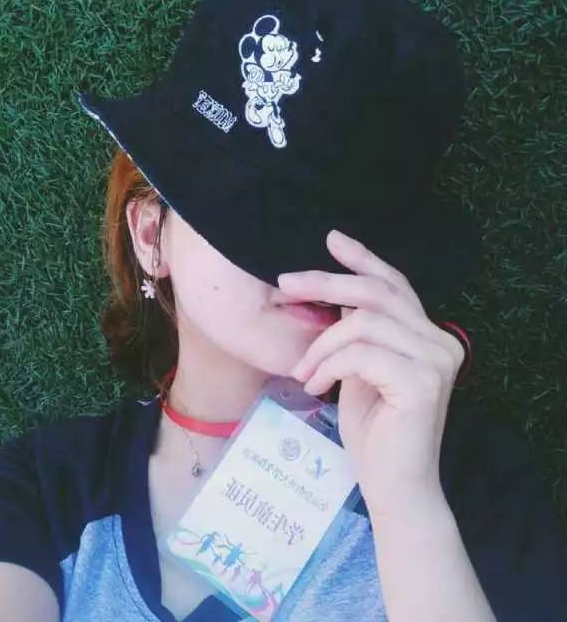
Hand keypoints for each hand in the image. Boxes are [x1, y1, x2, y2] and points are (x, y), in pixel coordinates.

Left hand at [277, 229, 465, 517]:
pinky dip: (328, 365)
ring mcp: (437, 360)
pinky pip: (359, 353)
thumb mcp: (358, 371)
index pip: (395, 284)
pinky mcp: (422, 382)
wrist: (392, 485)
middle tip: (284, 283)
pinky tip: (315, 387)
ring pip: (362, 322)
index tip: (331, 239)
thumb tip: (336, 296)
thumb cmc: (373, 430)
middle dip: (325, 282)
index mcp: (426, 336)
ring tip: (303, 372)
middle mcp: (441, 341)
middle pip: (377, 292)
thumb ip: (357, 335)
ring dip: (321, 344)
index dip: (363, 258)